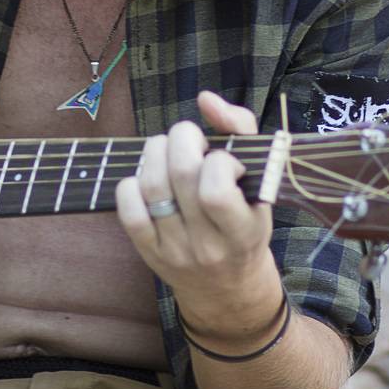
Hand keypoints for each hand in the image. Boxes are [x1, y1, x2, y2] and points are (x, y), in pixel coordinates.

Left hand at [115, 90, 283, 339]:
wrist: (228, 289)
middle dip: (181, 139)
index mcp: (244, 230)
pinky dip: (131, 183)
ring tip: (167, 149)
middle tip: (189, 139)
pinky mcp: (149, 254)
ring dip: (155, 152)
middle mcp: (208, 246)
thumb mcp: (261, 183)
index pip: (216, 188)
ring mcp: (175, 251)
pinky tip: (147, 178)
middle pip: (179, 176)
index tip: (223, 158)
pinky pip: (127, 211)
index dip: (217, 159)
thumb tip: (205, 99)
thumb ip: (241, 130)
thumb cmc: (246, 221)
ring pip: (151, 187)